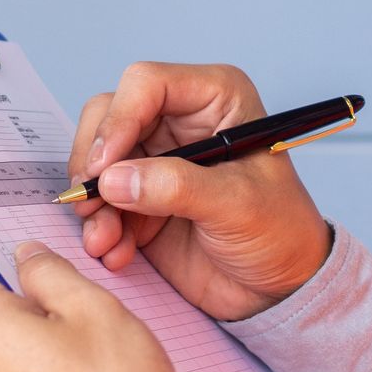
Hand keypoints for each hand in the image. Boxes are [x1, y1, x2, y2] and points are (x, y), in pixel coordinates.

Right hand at [67, 62, 331, 320]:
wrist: (278, 288)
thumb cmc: (280, 231)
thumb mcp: (238, 205)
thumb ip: (177, 188)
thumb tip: (114, 179)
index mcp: (216, 98)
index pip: (147, 84)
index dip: (118, 120)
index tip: (103, 167)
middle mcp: (181, 119)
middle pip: (109, 115)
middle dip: (94, 162)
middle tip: (91, 202)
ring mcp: (157, 157)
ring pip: (96, 159)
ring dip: (93, 202)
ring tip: (105, 241)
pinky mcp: (141, 196)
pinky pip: (100, 199)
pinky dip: (100, 226)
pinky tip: (117, 252)